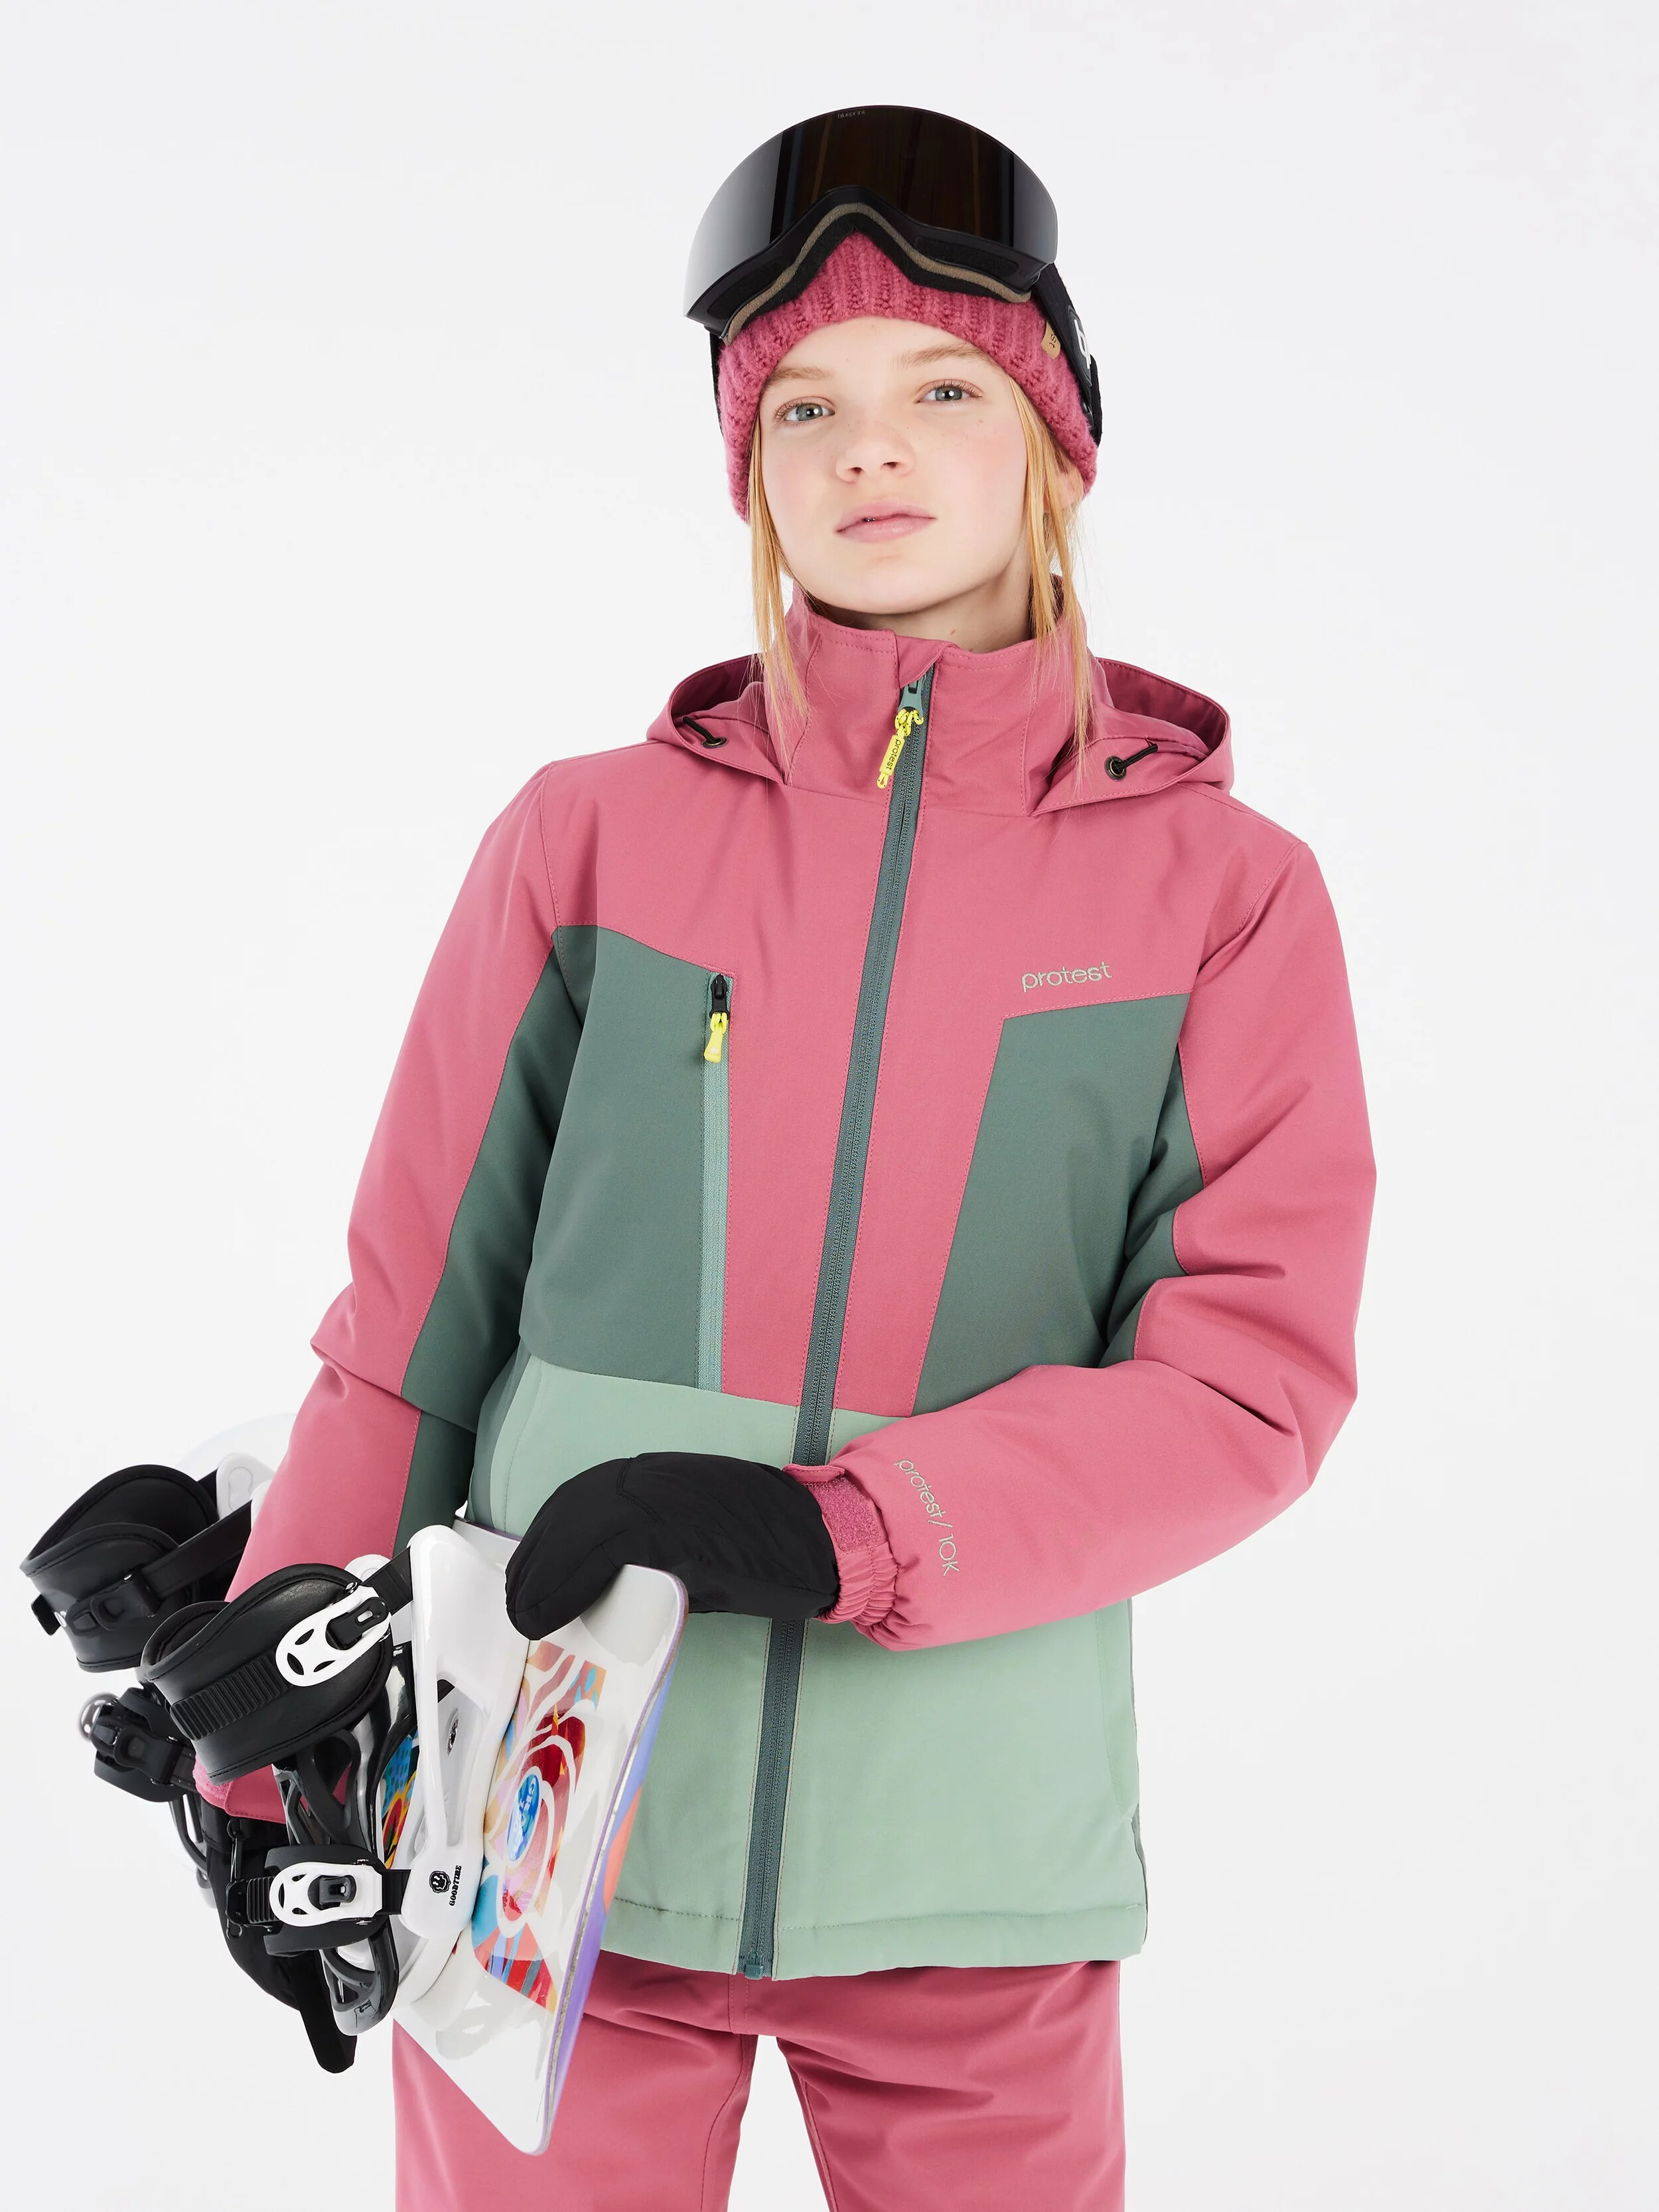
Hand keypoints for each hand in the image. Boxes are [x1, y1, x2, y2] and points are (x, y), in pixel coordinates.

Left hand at [504, 1452, 838, 1634]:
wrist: (821, 1539)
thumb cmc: (768, 1546)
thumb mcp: (698, 1538)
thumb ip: (655, 1551)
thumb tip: (609, 1589)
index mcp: (658, 1475)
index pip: (581, 1498)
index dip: (546, 1539)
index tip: (526, 1578)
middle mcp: (654, 1477)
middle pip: (571, 1511)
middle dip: (535, 1560)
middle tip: (520, 1605)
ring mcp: (665, 1498)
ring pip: (579, 1528)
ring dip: (543, 1576)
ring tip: (527, 1616)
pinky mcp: (678, 1528)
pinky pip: (606, 1550)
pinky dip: (569, 1583)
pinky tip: (551, 1610)